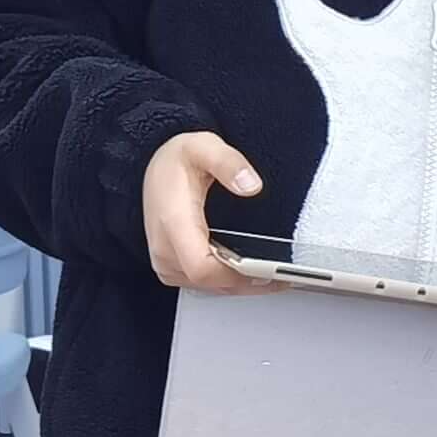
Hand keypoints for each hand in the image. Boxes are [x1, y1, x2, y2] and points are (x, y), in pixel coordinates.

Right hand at [141, 131, 264, 292]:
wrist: (153, 168)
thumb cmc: (175, 162)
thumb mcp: (203, 147)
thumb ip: (227, 162)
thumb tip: (251, 185)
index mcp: (173, 223)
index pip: (202, 268)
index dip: (236, 274)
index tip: (266, 269)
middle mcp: (165, 249)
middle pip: (211, 283)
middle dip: (248, 281)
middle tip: (283, 274)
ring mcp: (166, 262)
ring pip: (210, 288)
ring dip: (241, 284)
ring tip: (274, 275)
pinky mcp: (172, 268)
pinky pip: (204, 285)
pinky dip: (229, 282)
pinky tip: (250, 272)